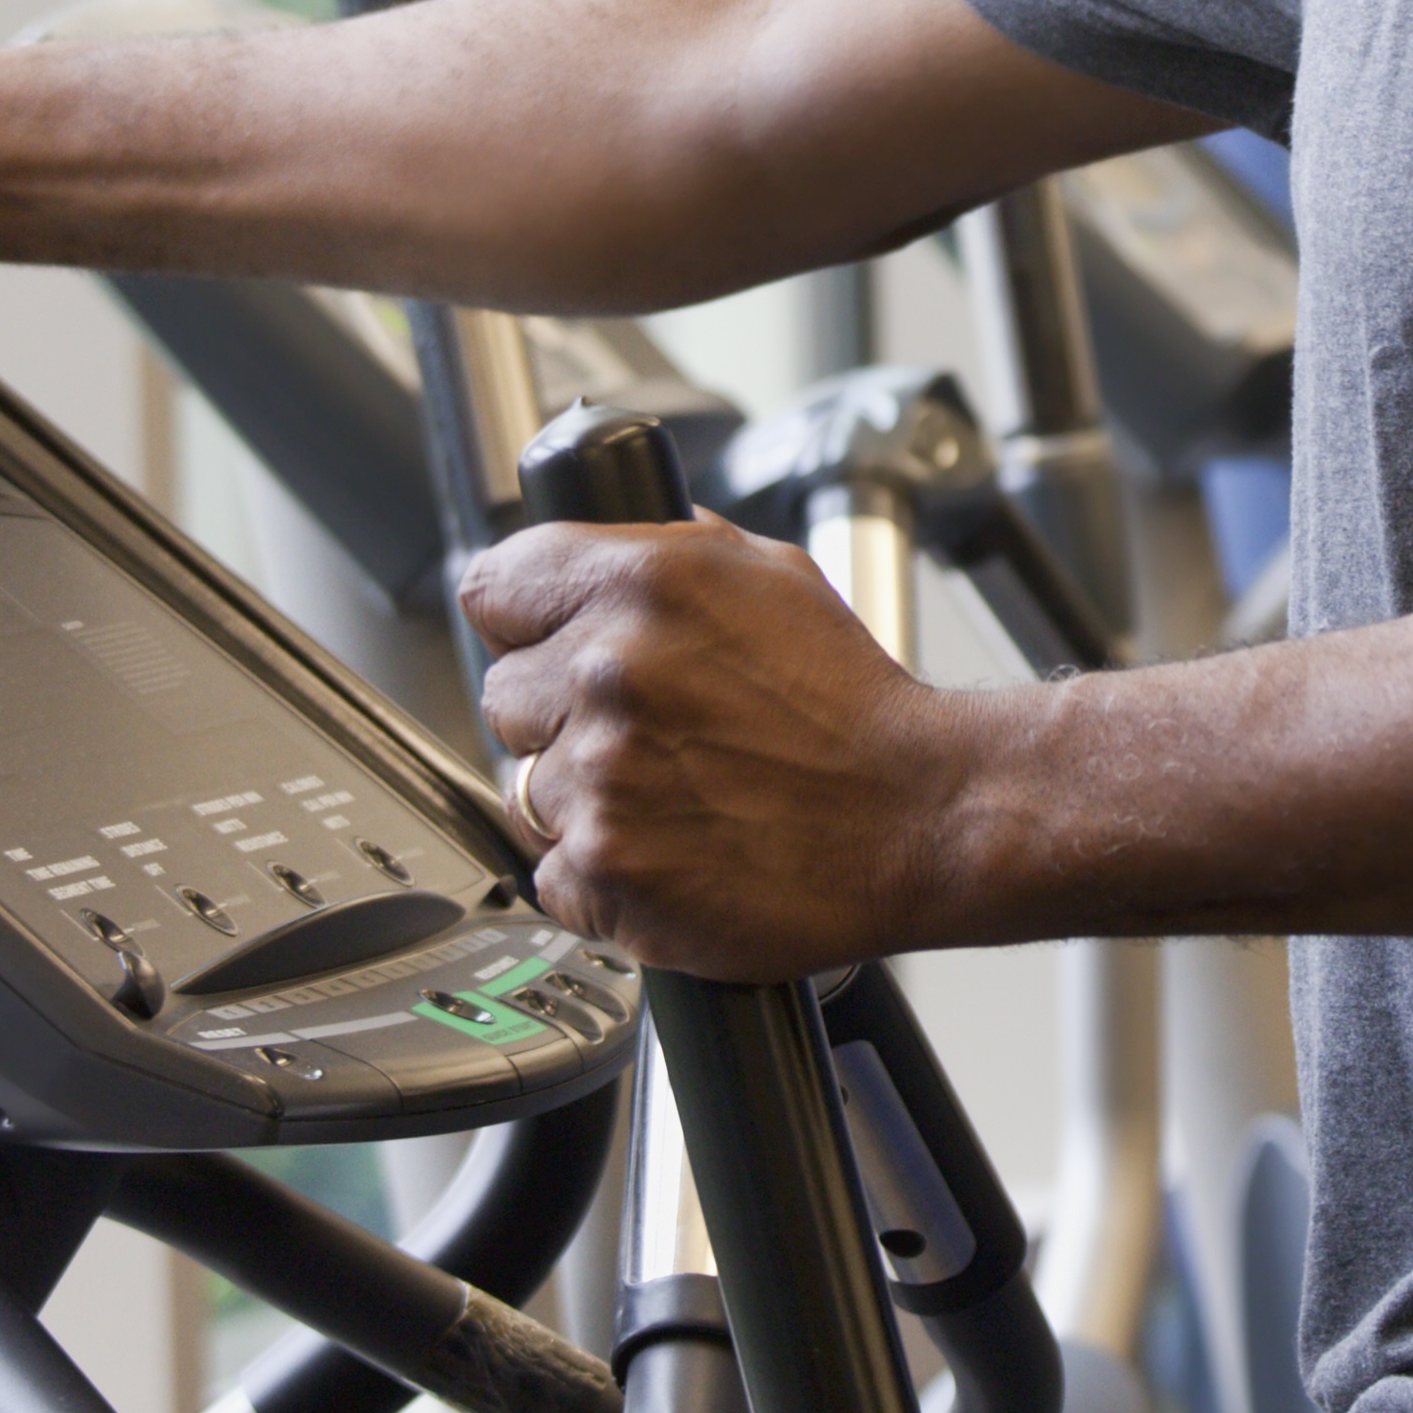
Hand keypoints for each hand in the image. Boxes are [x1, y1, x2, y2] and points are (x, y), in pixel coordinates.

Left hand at [461, 515, 987, 978]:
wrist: (920, 816)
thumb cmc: (855, 705)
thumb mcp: (770, 576)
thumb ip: (666, 549)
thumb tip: (603, 542)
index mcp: (640, 583)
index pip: (492, 587)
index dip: (524, 620)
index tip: (547, 643)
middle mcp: (609, 672)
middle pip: (502, 694)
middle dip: (559, 712)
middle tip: (647, 731)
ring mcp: (600, 777)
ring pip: (526, 787)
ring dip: (584, 796)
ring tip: (675, 794)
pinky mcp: (605, 868)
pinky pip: (554, 869)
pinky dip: (603, 869)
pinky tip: (672, 847)